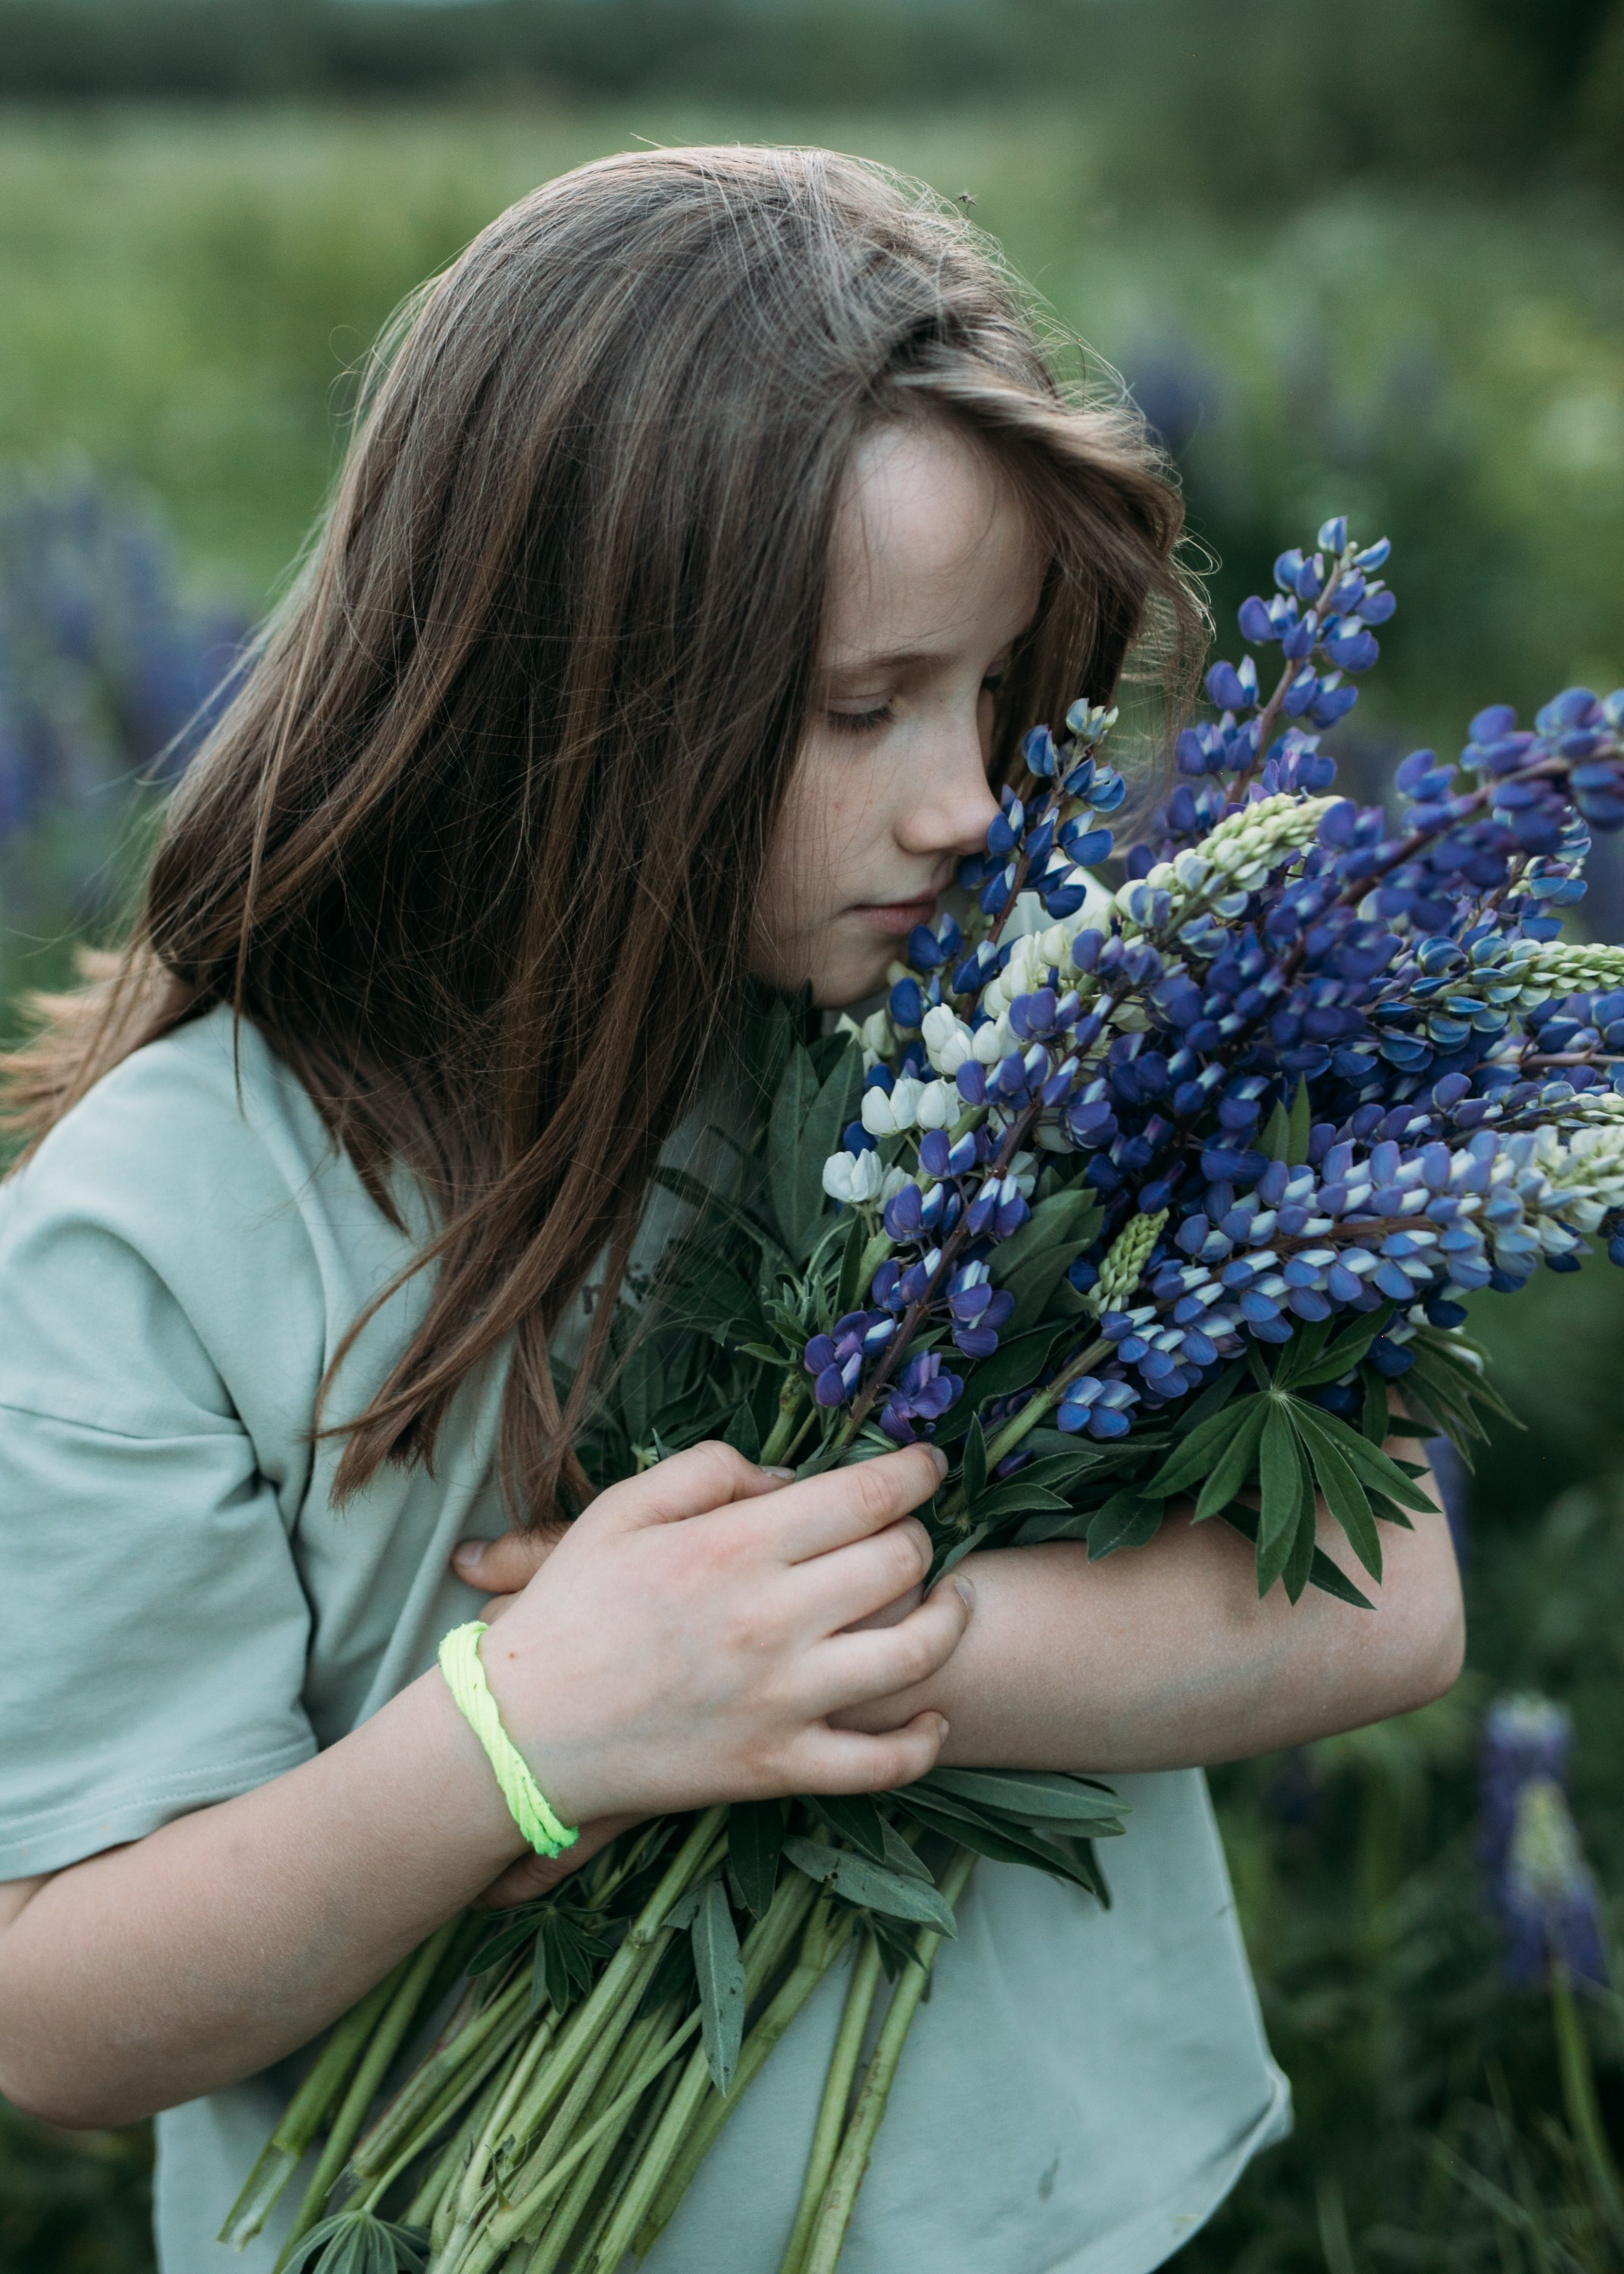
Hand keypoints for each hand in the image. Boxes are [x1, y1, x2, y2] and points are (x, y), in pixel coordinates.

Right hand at [457, 1441, 970, 1827]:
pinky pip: (881, 1763)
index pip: (864, 1496)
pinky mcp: (779, 1767)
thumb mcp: (621, 1509)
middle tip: (913, 1531)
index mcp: (734, 1545)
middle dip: (919, 1535)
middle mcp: (772, 1618)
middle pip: (899, 1561)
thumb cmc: (569, 1612)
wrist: (519, 1734)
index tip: (928, 1467)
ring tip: (955, 1599)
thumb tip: (789, 1480)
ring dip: (950, 1618)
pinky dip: (924, 1740)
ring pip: (915, 1653)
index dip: (913, 1473)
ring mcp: (783, 1699)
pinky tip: (935, 1714)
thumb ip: (709, 1470)